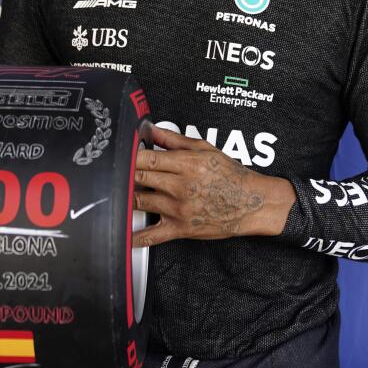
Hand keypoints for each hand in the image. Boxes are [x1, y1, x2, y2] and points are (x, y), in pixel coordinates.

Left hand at [131, 125, 296, 247]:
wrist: (252, 203)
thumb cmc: (231, 176)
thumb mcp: (205, 149)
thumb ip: (174, 140)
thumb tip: (150, 129)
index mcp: (186, 164)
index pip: (147, 158)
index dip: (129, 156)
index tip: (121, 155)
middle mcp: (180, 186)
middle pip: (139, 178)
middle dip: (125, 175)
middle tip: (115, 173)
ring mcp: (178, 209)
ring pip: (140, 202)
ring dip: (125, 198)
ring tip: (117, 194)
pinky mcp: (180, 229)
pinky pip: (153, 236)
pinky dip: (136, 238)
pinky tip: (123, 235)